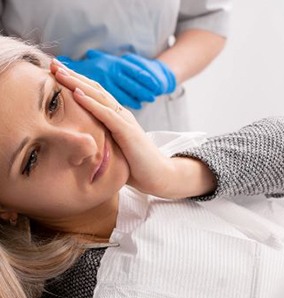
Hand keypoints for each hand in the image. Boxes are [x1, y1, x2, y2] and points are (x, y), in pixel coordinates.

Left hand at [50, 61, 214, 198]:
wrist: (158, 175)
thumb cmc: (135, 166)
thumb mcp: (112, 150)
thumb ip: (100, 140)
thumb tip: (79, 141)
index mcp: (116, 118)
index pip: (94, 95)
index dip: (75, 82)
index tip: (55, 74)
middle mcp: (121, 114)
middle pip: (94, 89)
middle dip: (73, 76)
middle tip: (53, 64)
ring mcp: (125, 121)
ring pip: (98, 96)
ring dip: (77, 83)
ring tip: (60, 73)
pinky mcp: (127, 132)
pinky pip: (106, 114)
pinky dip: (91, 103)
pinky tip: (76, 94)